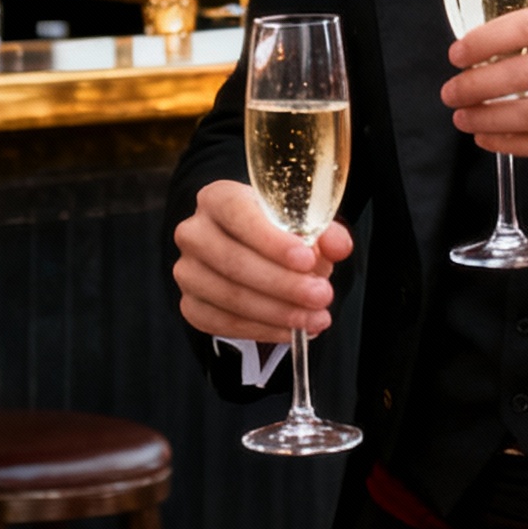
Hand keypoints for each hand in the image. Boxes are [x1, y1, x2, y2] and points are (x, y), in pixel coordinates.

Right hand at [172, 179, 352, 344]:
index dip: (271, 240)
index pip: (238, 214)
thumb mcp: (302, 223)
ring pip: (229, 296)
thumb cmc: (277, 232)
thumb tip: (339, 246)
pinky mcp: (191, 304)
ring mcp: (188, 271)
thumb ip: (324, 232)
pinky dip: (262, 330)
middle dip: (283, 284)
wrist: (250, 252)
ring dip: (278, 312)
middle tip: (321, 295)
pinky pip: (223, 324)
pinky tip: (292, 330)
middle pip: (233, 261)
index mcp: (218, 198)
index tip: (306, 259)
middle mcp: (195, 232)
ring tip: (315, 318)